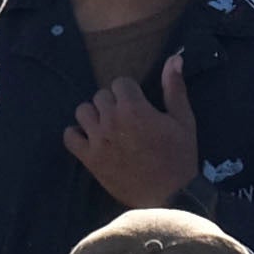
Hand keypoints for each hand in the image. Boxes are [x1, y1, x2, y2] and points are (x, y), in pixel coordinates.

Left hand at [65, 54, 200, 215]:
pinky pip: (69, 137)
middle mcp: (111, 120)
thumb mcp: (184, 120)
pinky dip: (77, 136)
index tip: (139, 106)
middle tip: (127, 121)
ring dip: (94, 116)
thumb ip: (174, 88)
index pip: (120, 82)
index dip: (131, 93)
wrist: (170, 196)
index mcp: (134, 108)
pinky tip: (92, 140)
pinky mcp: (89, 159)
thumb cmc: (180, 157)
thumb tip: (175, 57)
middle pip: (101, 95)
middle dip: (113, 103)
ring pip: (83, 111)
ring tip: (108, 128)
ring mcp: (97, 140)